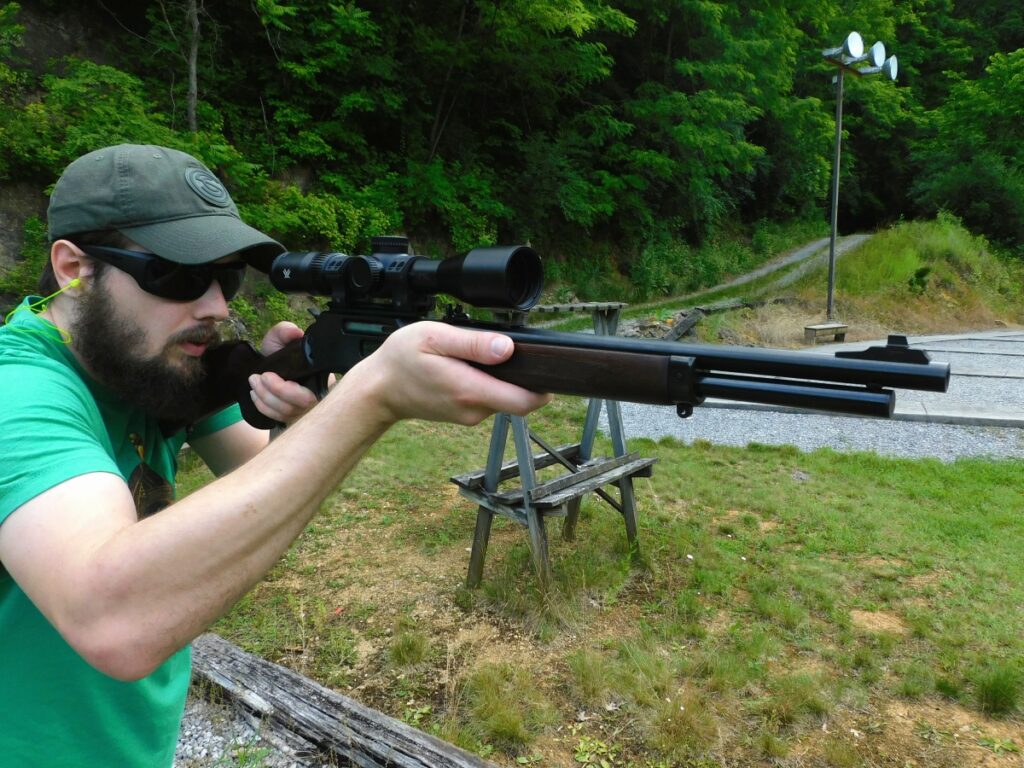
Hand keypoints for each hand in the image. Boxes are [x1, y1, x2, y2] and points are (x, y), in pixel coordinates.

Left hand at [249, 322, 327, 423]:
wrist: (272, 366)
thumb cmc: (281, 353)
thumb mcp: (281, 338)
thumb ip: (286, 331)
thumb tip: (294, 332)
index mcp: (321, 374)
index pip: (318, 389)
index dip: (291, 390)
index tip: (268, 375)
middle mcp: (319, 394)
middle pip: (302, 404)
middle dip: (276, 393)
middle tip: (257, 378)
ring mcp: (308, 408)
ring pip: (289, 412)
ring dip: (266, 398)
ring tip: (253, 383)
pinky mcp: (295, 416)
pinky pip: (280, 418)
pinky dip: (264, 407)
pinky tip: (255, 395)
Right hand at [350, 321, 552, 426]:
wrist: (377, 389)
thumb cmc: (401, 360)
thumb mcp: (435, 338)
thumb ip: (474, 344)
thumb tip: (507, 348)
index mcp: (471, 390)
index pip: (525, 401)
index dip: (544, 388)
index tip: (550, 369)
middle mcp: (474, 409)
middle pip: (518, 399)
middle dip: (524, 377)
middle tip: (511, 351)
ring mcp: (469, 414)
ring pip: (503, 398)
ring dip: (502, 378)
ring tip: (481, 356)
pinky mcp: (464, 413)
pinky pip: (488, 398)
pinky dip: (488, 383)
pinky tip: (469, 367)